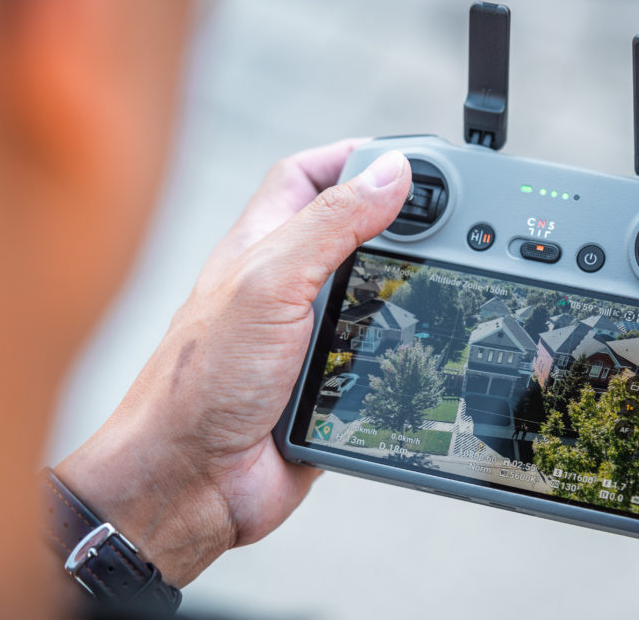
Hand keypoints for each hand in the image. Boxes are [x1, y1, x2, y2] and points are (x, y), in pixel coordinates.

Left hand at [57, 140, 411, 584]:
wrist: (191, 481)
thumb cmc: (200, 382)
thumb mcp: (269, 284)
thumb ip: (330, 225)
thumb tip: (390, 174)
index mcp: (262, 246)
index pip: (308, 177)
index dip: (353, 158)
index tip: (407, 160)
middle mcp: (283, 286)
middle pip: (350, 232)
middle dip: (397, 222)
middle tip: (447, 221)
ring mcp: (304, 336)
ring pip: (370, 295)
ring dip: (405, 289)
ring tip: (447, 277)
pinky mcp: (326, 385)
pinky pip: (375, 356)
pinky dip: (401, 349)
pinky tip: (423, 345)